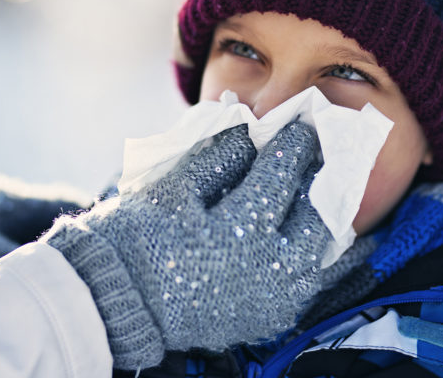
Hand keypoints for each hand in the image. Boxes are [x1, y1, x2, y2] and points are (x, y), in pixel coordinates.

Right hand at [45, 121, 329, 369]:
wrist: (117, 299)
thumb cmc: (137, 235)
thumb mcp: (175, 185)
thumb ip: (219, 152)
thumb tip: (249, 124)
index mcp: (241, 230)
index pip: (283, 173)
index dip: (295, 144)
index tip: (302, 125)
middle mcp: (268, 268)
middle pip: (315, 213)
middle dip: (319, 178)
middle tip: (319, 153)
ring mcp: (273, 299)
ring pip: (322, 251)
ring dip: (326, 218)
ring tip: (324, 190)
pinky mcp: (268, 316)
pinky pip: (311, 283)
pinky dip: (320, 257)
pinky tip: (324, 238)